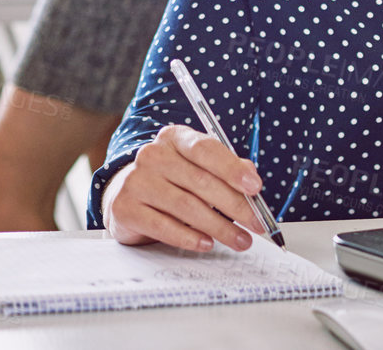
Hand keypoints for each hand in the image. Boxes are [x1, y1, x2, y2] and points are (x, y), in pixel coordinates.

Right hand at [103, 125, 263, 252]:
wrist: (128, 197)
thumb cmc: (172, 183)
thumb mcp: (199, 169)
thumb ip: (226, 170)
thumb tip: (251, 177)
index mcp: (174, 138)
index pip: (205, 149)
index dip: (232, 169)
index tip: (255, 188)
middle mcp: (152, 155)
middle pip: (200, 181)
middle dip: (235, 206)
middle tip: (257, 225)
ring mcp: (136, 180)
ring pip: (186, 206)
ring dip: (219, 227)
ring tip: (240, 240)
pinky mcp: (125, 208)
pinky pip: (163, 226)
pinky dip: (189, 238)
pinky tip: (207, 243)